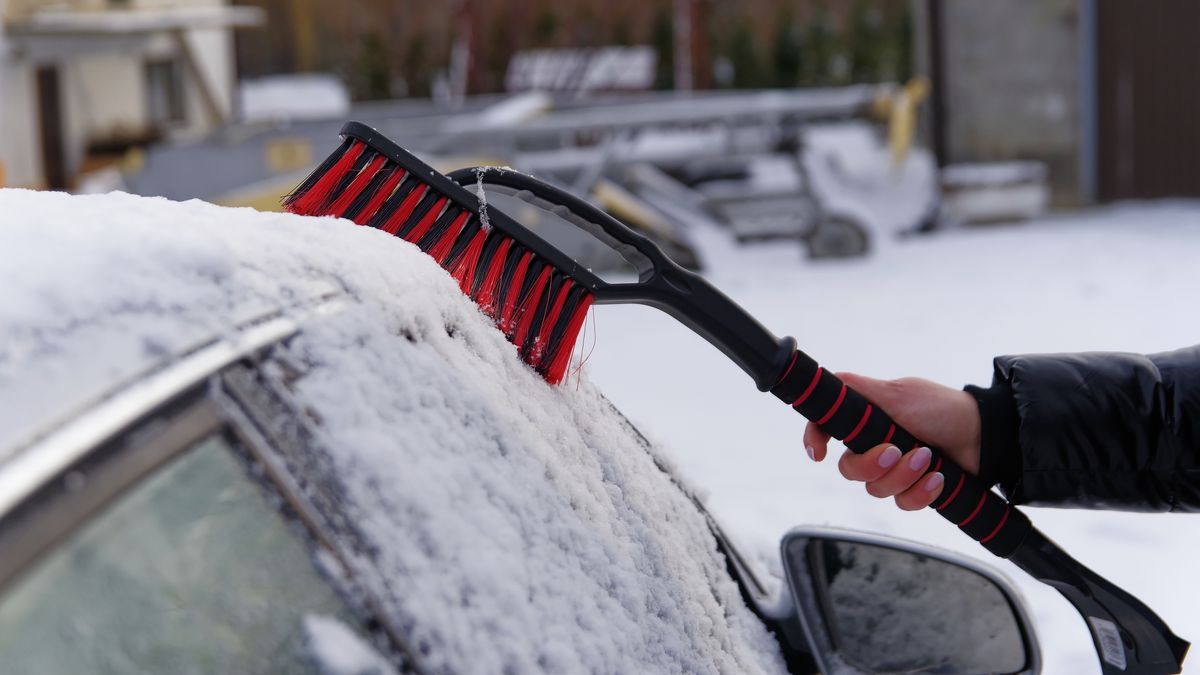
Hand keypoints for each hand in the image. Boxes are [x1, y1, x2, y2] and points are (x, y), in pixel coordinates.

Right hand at [803, 372, 981, 510]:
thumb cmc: (942, 409)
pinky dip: (921, 492)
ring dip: (903, 476)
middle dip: (872, 464)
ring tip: (927, 459)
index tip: (820, 453)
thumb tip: (826, 384)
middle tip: (896, 451)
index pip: (827, 429)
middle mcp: (875, 446)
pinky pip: (903, 503)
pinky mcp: (914, 489)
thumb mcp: (897, 393)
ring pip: (876, 489)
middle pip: (849, 469)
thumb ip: (858, 389)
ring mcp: (895, 470)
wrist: (985, 436)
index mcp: (866, 421)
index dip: (815, 440)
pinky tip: (937, 478)